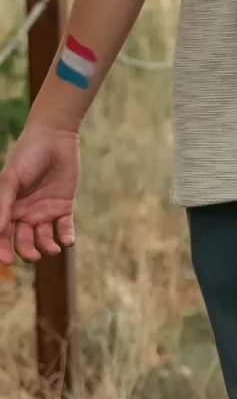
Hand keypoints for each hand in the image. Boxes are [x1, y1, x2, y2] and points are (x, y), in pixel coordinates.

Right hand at [0, 124, 80, 265]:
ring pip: (44, 238)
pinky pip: (64, 228)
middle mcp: (25, 213)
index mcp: (8, 207)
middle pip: (24, 241)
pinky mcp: (64, 206)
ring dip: (48, 247)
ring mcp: (45, 210)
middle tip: (34, 256)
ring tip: (53, 249)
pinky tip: (67, 241)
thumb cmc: (26, 156)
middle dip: (27, 251)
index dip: (1, 249)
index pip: (2, 234)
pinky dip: (66, 237)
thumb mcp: (10, 180)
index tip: (5, 261)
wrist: (54, 138)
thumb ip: (2, 205)